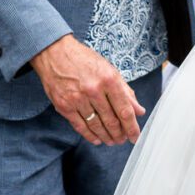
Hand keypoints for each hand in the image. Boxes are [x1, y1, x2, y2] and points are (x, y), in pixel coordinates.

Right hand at [30, 35, 146, 144]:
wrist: (55, 53)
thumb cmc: (85, 61)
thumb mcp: (109, 70)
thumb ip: (126, 91)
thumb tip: (139, 110)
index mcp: (109, 79)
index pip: (124, 110)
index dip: (131, 127)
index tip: (135, 136)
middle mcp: (94, 90)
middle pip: (111, 120)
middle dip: (119, 134)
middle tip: (122, 140)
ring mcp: (77, 99)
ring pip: (95, 125)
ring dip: (106, 136)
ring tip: (112, 141)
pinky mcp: (64, 105)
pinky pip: (79, 126)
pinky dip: (89, 135)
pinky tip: (97, 139)